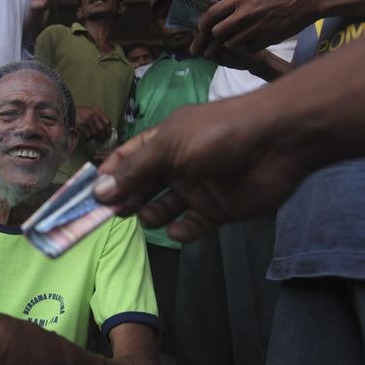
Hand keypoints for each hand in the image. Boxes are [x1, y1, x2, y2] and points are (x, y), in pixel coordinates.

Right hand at [76, 106, 111, 141]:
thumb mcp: (92, 111)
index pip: (107, 122)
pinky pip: (87, 135)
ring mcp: (86, 120)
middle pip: (101, 129)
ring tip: (93, 138)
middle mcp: (93, 114)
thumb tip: (105, 129)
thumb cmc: (81, 112)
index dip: (109, 131)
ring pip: (94, 133)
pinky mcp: (81, 125)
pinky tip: (87, 138)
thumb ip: (98, 118)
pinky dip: (88, 138)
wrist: (69, 111)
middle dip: (102, 136)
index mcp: (97, 111)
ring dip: (94, 137)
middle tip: (102, 140)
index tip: (108, 135)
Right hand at [94, 99, 308, 241]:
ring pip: (163, 208)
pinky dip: (182, 230)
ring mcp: (196, 188)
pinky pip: (193, 225)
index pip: (126, 160)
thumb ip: (135, 171)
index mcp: (162, 143)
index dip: (107, 177)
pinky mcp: (217, 210)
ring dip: (151, 214)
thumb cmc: (217, 135)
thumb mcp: (169, 147)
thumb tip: (99, 191)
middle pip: (141, 186)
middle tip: (108, 215)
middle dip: (124, 199)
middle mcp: (175, 166)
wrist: (277, 143)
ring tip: (146, 215)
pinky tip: (178, 228)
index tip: (87, 197)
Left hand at [190, 0, 315, 55]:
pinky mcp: (265, 39)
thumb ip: (236, 2)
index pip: (211, 14)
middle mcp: (244, 14)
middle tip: (211, 44)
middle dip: (213, 39)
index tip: (200, 30)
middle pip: (217, 32)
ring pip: (230, 44)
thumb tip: (218, 12)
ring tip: (234, 42)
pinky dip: (247, 47)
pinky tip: (252, 42)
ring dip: (230, 45)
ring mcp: (255, 28)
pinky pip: (248, 49)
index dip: (203, 25)